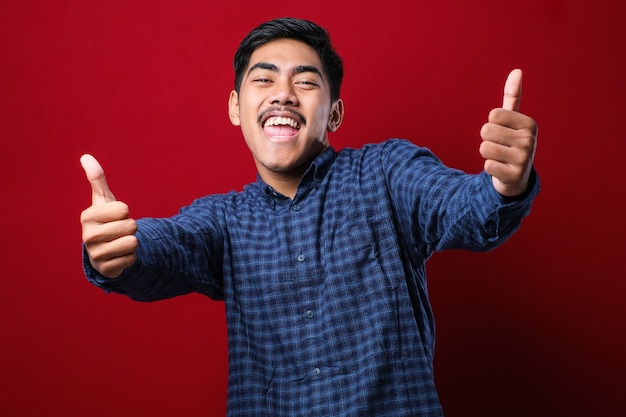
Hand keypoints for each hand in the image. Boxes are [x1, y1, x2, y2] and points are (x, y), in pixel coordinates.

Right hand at [80, 154, 137, 277]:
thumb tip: (86, 156)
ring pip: (133, 243)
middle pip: (131, 226)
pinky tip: (119, 256)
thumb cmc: (106, 221)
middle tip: (118, 231)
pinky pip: (132, 259)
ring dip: (132, 243)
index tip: (114, 216)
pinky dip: (131, 257)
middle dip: (131, 227)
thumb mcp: (103, 200)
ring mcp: (96, 255)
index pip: (124, 209)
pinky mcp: (106, 270)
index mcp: (87, 216)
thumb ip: (97, 179)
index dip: (125, 212)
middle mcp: (88, 236)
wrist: (104, 251)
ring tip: (119, 243)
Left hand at [479, 69, 537, 196]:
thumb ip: (512, 97)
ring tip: (500, 158)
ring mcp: (524, 159)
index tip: (503, 134)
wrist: (516, 179)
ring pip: (484, 148)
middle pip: (486, 131)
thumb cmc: (511, 144)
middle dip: (487, 140)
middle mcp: (530, 140)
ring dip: (487, 155)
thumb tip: (516, 71)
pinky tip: (500, 170)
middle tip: (500, 148)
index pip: (493, 115)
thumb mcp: (513, 121)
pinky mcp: (514, 177)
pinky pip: (487, 166)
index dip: (492, 124)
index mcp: (530, 124)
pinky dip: (489, 169)